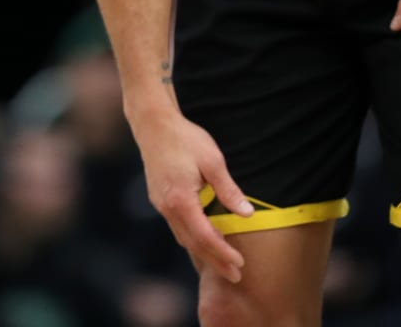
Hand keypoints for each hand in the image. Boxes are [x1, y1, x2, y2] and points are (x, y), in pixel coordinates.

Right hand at [132, 106, 253, 282]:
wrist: (153, 124)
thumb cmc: (185, 139)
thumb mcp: (213, 161)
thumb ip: (229, 190)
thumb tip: (247, 214)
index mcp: (181, 200)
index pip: (205, 237)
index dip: (223, 253)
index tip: (240, 265)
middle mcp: (168, 207)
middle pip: (193, 243)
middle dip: (215, 261)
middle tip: (235, 276)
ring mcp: (161, 204)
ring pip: (183, 237)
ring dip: (203, 252)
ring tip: (224, 262)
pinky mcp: (159, 199)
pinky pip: (177, 226)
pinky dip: (193, 238)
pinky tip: (205, 237)